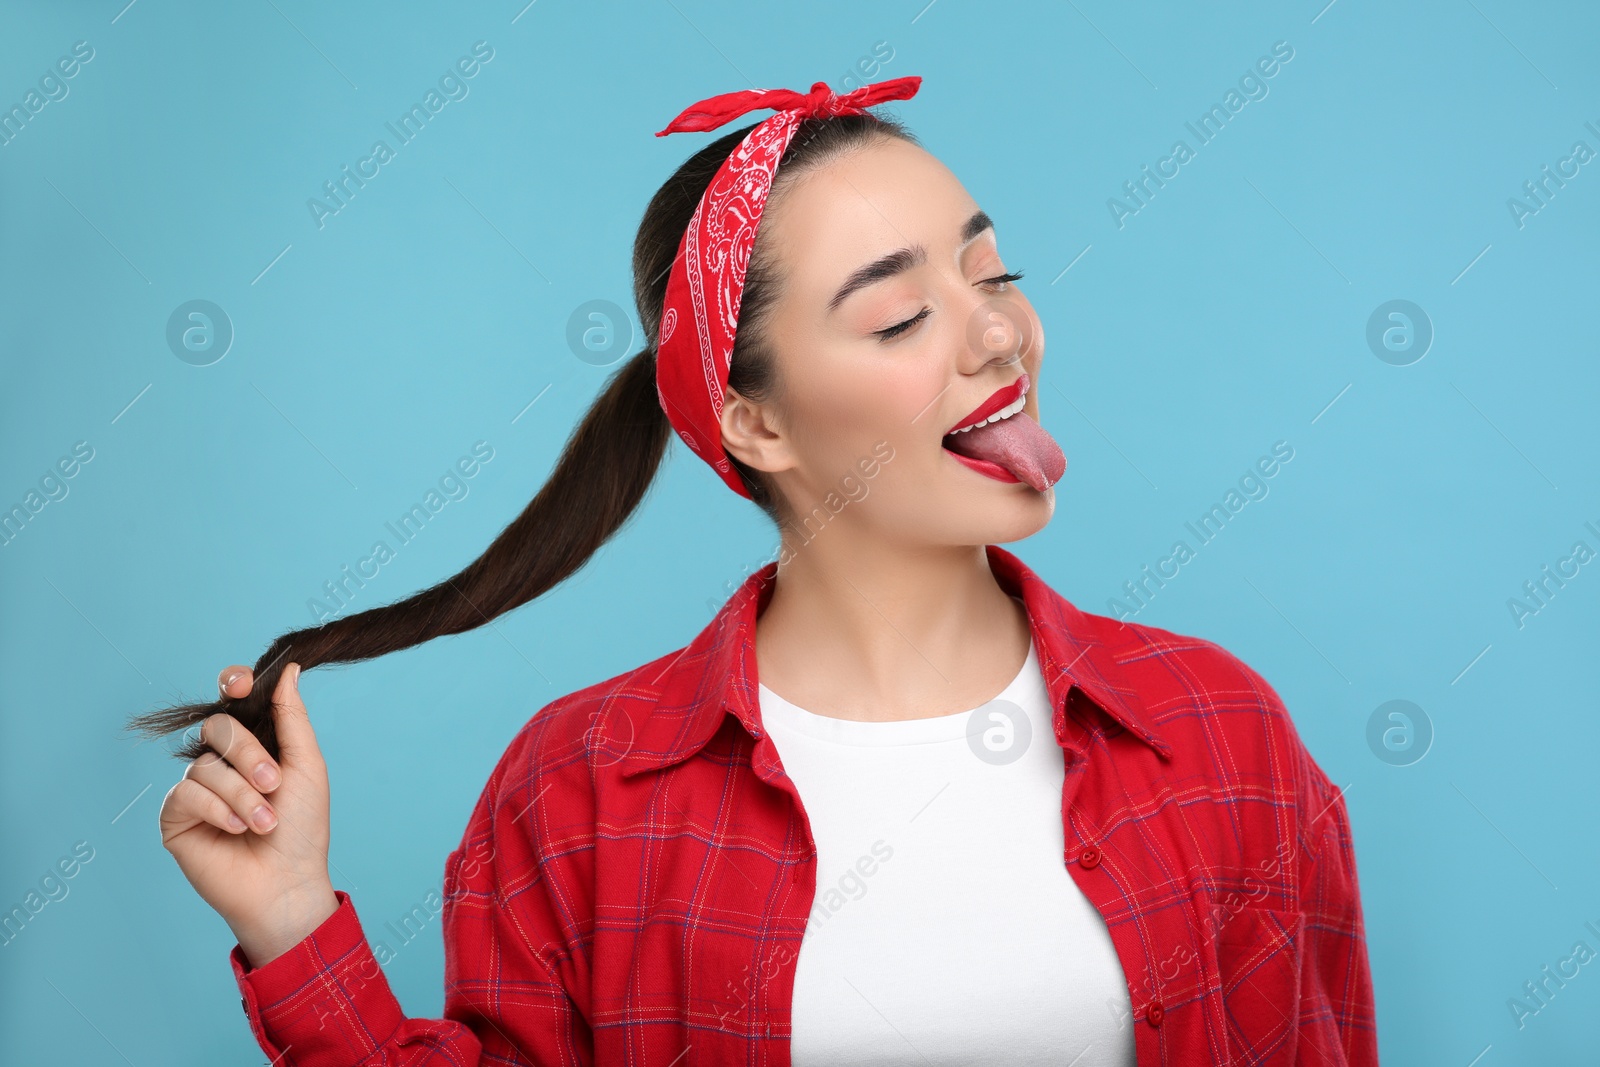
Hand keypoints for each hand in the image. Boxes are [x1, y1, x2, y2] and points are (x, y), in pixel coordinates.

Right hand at [159, 662, 338, 967]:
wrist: (288, 881)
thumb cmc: (303, 828)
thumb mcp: (306, 766)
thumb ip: (292, 718)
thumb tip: (288, 668)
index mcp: (255, 744)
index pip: (232, 701)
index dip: (232, 684)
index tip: (240, 683)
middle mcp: (222, 762)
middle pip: (218, 727)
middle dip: (249, 754)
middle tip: (274, 783)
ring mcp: (197, 789)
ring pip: (204, 765)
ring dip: (241, 794)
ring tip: (264, 822)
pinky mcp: (176, 817)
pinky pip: (185, 793)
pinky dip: (217, 808)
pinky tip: (236, 829)